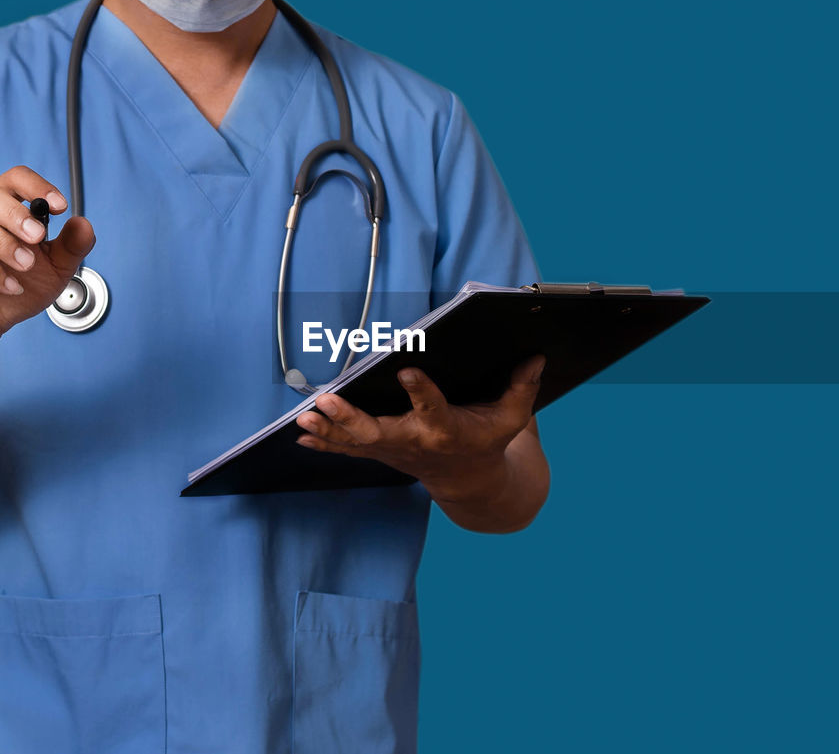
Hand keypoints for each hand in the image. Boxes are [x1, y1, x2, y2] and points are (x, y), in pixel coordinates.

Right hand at [0, 166, 95, 348]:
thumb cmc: (18, 286)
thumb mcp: (56, 268)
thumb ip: (72, 246)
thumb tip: (84, 224)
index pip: (14, 177)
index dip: (37, 186)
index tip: (61, 207)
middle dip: (15, 214)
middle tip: (38, 238)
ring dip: (3, 242)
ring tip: (26, 265)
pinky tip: (12, 286)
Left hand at [294, 355, 544, 503]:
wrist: (469, 483)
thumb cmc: (487, 440)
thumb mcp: (511, 419)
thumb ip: (522, 388)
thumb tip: (537, 355)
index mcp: (447, 430)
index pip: (433, 409)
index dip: (421, 392)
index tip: (407, 370)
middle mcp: (414, 441)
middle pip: (378, 432)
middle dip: (350, 417)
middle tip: (327, 400)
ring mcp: (392, 450)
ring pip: (354, 441)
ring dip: (328, 430)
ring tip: (304, 416)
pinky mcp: (380, 452)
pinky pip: (347, 449)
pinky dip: (324, 442)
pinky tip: (301, 434)